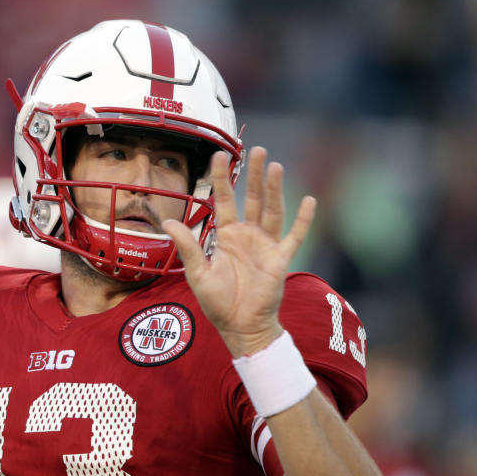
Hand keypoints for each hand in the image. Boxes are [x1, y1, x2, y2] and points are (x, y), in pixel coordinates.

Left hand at [163, 146, 314, 357]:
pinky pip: (294, 236)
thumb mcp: (197, 273)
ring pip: (272, 211)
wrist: (240, 326)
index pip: (225, 199)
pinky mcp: (281, 259)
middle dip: (255, 174)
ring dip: (275, 189)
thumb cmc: (217, 302)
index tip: (220, 155)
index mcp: (226, 236)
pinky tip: (309, 200)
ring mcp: (266, 245)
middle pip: (253, 198)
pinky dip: (302, 220)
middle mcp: (247, 235)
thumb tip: (168, 222)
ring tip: (275, 166)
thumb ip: (187, 246)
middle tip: (257, 149)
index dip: (223, 178)